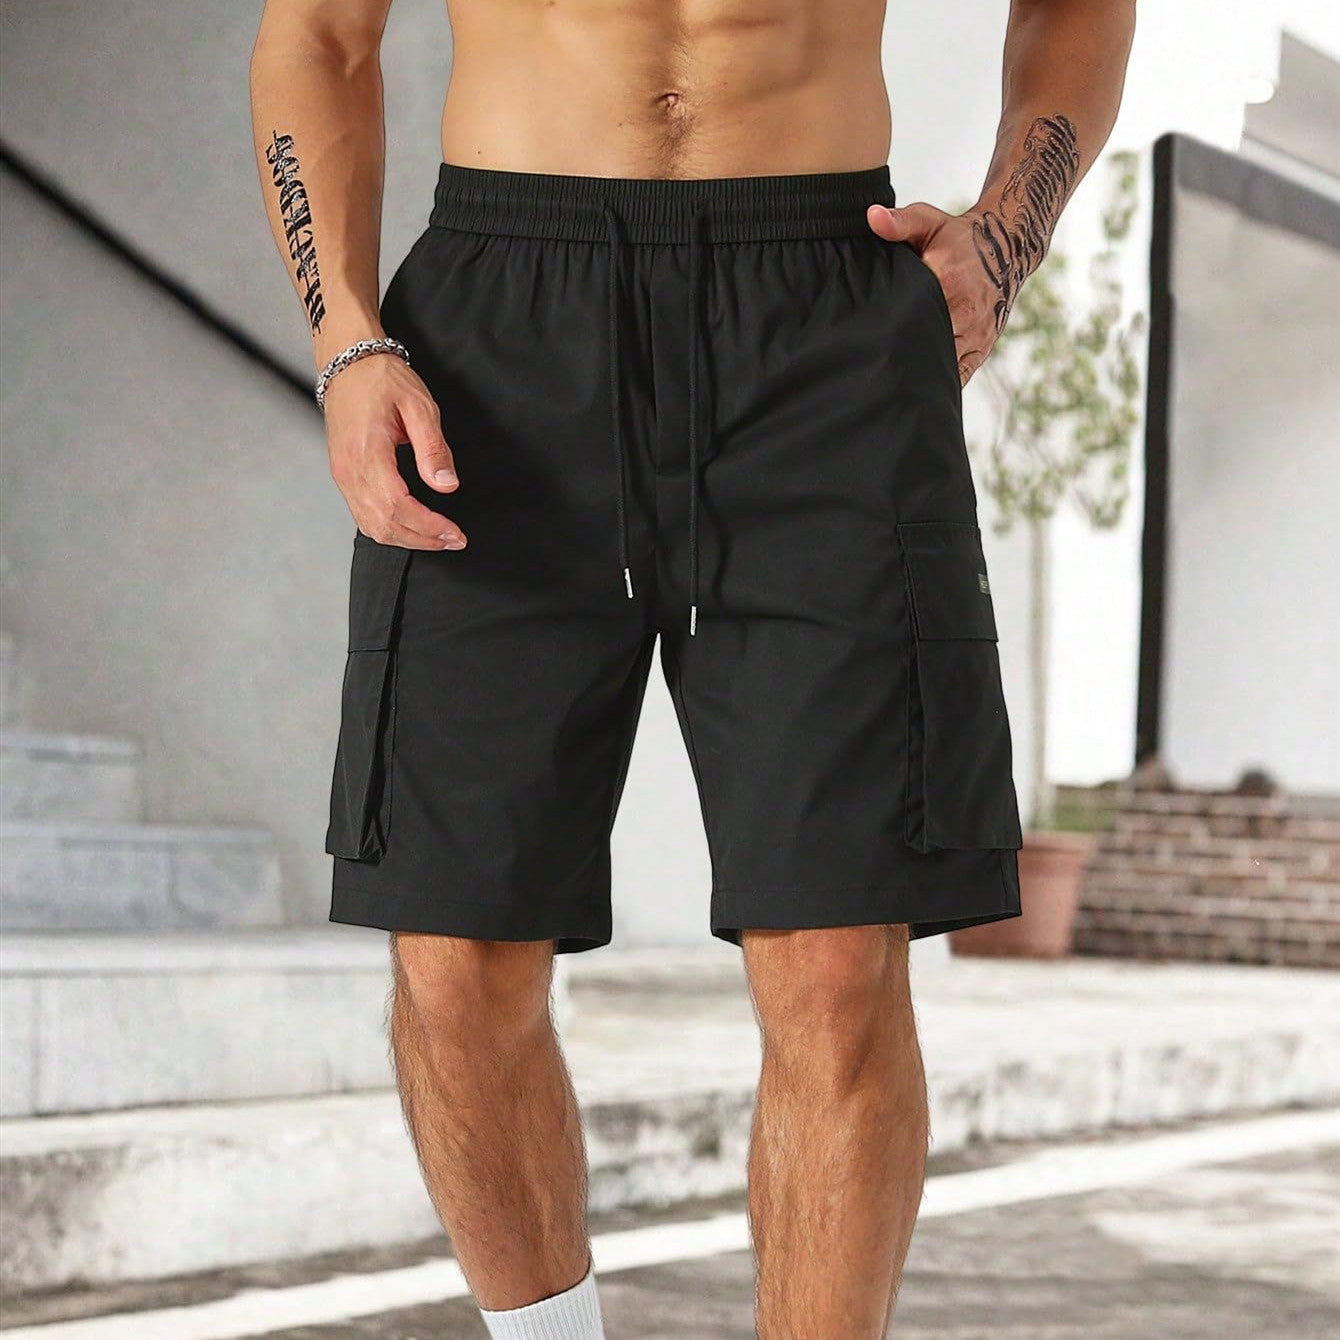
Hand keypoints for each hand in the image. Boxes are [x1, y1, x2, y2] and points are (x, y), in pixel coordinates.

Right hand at [322, 353, 465, 549]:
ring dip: (406, 539)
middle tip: (453, 540)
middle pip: (384, 525)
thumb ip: (433, 448)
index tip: (454, 533)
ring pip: (372, 526)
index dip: (429, 527)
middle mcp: (350, 470)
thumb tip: (446, 485)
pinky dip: (389, 529)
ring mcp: (343, 475)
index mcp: (368, 453)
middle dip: (422, 539)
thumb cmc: (381, 379)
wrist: (347, 362)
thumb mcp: (419, 405)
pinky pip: (363, 516)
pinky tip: (411, 527)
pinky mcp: (344, 475)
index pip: (398, 507)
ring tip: (437, 538)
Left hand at [867, 202, 1002, 385]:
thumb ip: (900, 222)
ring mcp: (975, 334)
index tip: (865, 337)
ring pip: (940, 365)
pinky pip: (959, 376)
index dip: (886, 329)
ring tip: (886, 383)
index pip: (910, 314)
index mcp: (948, 281)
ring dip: (915, 373)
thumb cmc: (959, 237)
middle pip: (922, 344)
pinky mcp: (981, 349)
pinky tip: (914, 391)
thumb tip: (872, 217)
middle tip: (868, 367)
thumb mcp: (929, 222)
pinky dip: (938, 384)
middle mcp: (965, 312)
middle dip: (897, 355)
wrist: (1006, 248)